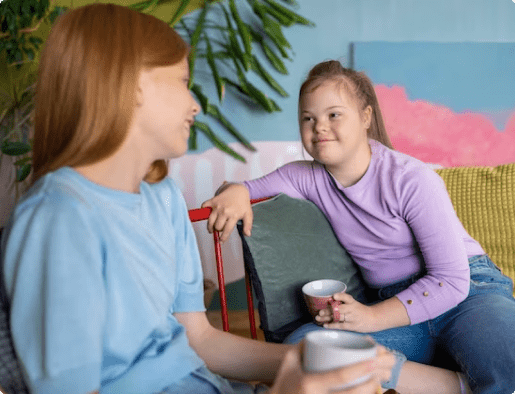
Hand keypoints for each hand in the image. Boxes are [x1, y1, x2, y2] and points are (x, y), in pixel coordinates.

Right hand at [201, 182, 252, 242]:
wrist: (238, 190)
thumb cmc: (243, 203)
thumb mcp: (248, 214)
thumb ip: (248, 225)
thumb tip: (247, 235)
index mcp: (234, 215)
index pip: (226, 230)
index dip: (223, 238)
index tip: (221, 241)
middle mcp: (225, 211)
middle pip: (217, 227)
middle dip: (218, 230)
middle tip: (220, 229)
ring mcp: (218, 206)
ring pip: (210, 221)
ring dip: (210, 226)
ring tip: (211, 228)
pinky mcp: (213, 200)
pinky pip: (204, 207)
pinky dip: (203, 210)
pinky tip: (208, 214)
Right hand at [269, 342, 394, 393]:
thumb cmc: (283, 382)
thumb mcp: (289, 362)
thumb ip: (303, 346)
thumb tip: (318, 335)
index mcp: (310, 383)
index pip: (339, 376)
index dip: (359, 369)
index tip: (373, 360)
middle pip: (352, 393)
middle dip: (372, 382)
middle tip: (385, 370)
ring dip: (370, 391)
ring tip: (381, 379)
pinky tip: (371, 389)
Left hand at [316, 292, 378, 332]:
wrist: (373, 319)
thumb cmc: (360, 310)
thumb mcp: (354, 303)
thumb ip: (343, 302)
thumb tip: (328, 302)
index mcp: (353, 302)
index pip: (347, 297)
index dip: (340, 296)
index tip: (334, 296)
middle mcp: (352, 309)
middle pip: (339, 309)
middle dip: (329, 310)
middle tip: (320, 311)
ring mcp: (352, 318)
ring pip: (338, 318)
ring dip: (326, 318)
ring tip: (318, 318)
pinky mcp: (351, 326)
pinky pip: (340, 326)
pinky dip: (332, 325)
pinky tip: (325, 325)